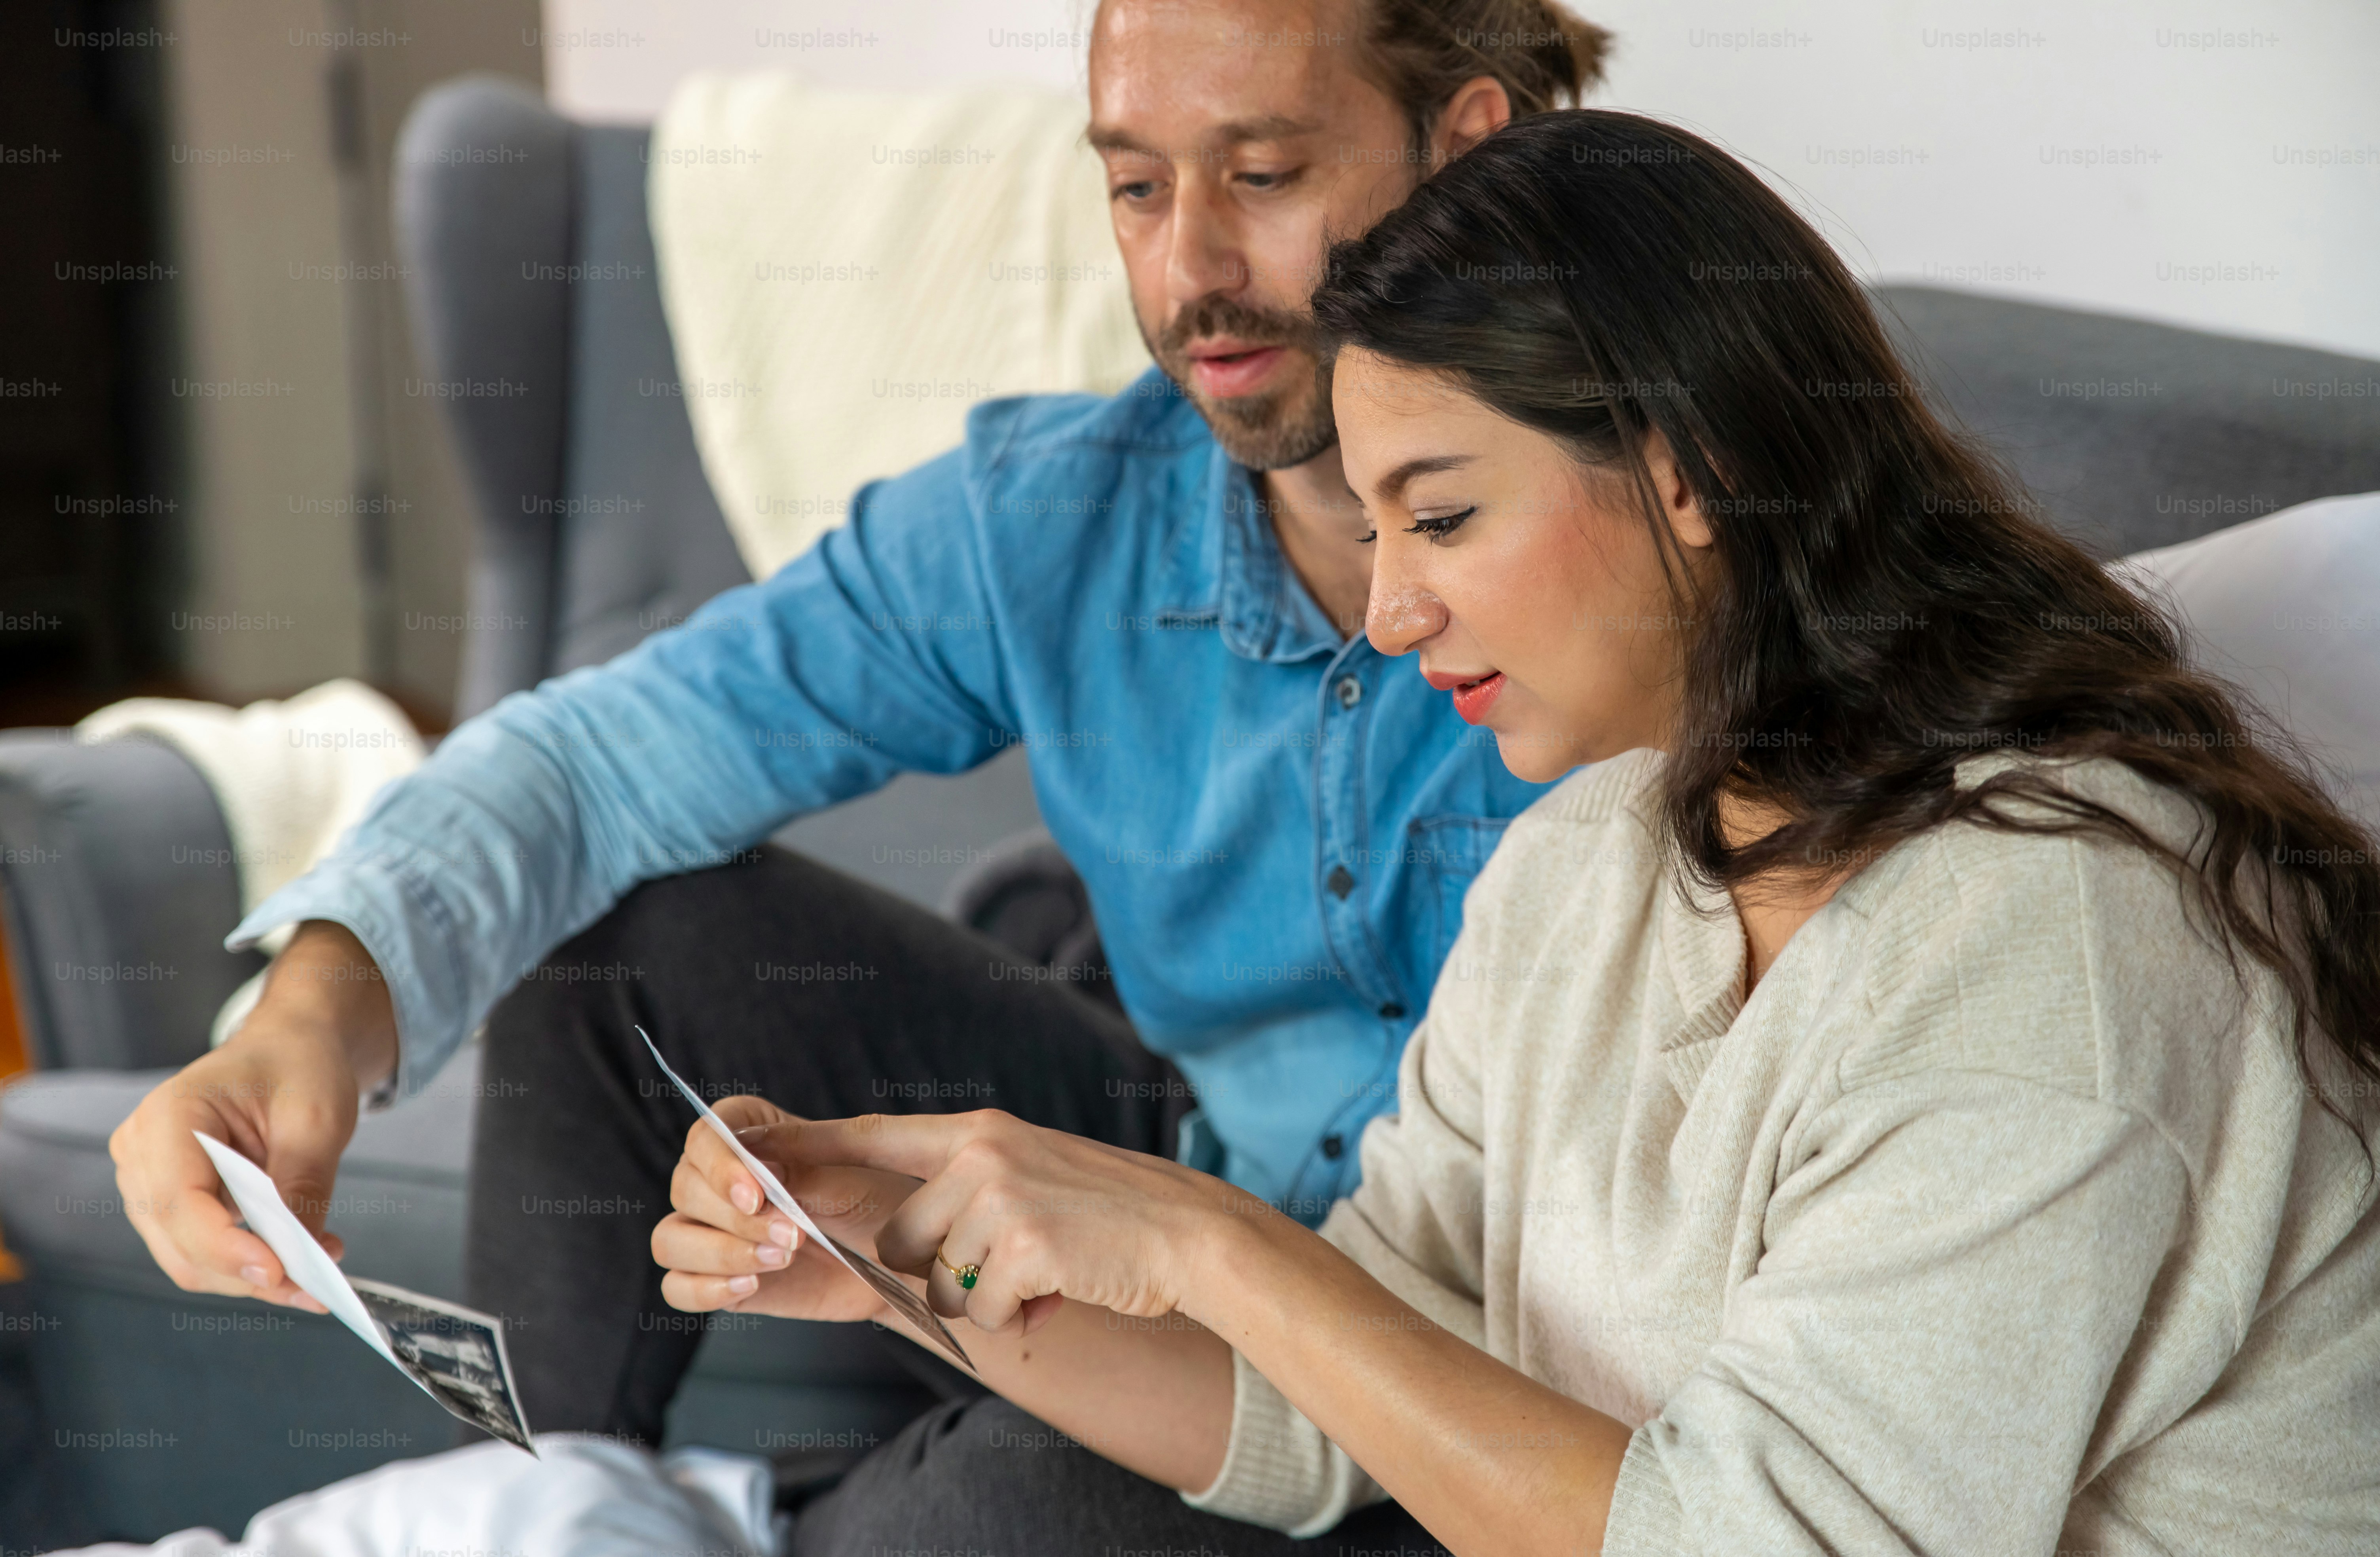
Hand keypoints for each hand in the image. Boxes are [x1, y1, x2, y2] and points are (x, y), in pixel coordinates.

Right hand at [106, 921, 396, 1310]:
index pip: (180, 1200)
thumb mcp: (317, 1118)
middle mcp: (142, 1152)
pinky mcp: (168, 1205)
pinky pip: (200, 1252)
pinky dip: (247, 1265)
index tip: (279, 1272)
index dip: (226, 1246)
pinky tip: (296, 1259)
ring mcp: (147, 1182)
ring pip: (189, 1259)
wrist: (288, 1051)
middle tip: (318, 1288)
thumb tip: (300, 1257)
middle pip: (181, 1242)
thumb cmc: (298, 1068)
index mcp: (169, 1115)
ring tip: (318, 1272)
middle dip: (248, 1273)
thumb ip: (302, 1185)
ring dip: (252, 1277)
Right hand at [650, 1095, 920, 1322]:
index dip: (721, 1165)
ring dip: (719, 1254)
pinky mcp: (719, 1278)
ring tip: (781, 1259)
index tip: (757, 1195)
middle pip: (684, 1189)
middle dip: (734, 1217)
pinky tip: (750, 1287)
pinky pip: (678, 1287)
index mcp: (751, 1134)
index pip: (706, 1136)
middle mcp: (721, 1179)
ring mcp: (714, 1231)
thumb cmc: (877, 1204)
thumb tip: (756, 1162)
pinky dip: (704, 1291)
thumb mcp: (851, 1182)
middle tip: (792, 1234)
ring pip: (670, 1239)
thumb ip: (802, 1171)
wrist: (896, 1263)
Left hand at [782, 1110, 1255, 1337]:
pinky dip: (1018, 1317)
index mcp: (981, 1133)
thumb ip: (974, 1184)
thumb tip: (911, 1237)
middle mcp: (981, 1156)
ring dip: (987, 1298)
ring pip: (943, 1282)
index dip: (814, 1144)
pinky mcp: (1021, 1248)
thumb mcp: (1036, 1172)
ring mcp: (1000, 1199)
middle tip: (1008, 1270)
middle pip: (902, 1239)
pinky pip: (983, 1310)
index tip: (758, 1145)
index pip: (877, 1134)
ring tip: (1044, 1278)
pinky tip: (1058, 1293)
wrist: (1187, 1232)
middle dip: (942, 1273)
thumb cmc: (1112, 1215)